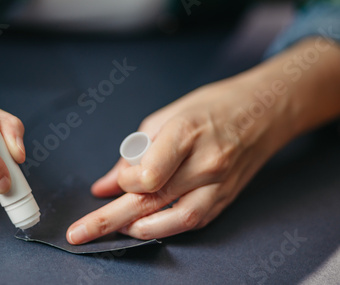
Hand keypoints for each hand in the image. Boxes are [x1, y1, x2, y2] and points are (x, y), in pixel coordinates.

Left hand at [67, 70, 294, 243]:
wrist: (262, 112)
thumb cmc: (211, 108)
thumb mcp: (165, 117)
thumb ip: (134, 153)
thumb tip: (107, 185)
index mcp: (186, 133)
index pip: (147, 175)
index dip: (124, 183)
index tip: (117, 181)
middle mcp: (205, 163)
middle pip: (151, 201)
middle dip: (108, 221)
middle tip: (79, 233)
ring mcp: (218, 184)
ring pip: (173, 220)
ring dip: (136, 230)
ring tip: (110, 231)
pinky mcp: (225, 198)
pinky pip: (192, 222)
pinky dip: (164, 228)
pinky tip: (142, 228)